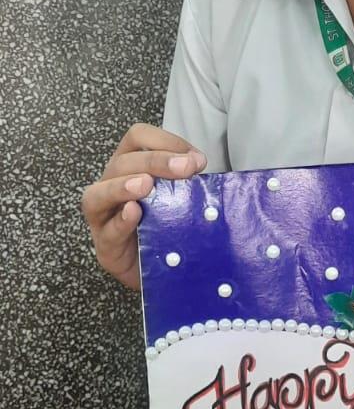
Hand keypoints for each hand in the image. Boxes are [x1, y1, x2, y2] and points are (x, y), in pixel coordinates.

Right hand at [82, 124, 206, 289]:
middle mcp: (110, 184)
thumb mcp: (179, 198)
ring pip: (99, 193)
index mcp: (129, 167)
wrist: (160, 271)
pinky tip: (134, 214)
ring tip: (146, 184)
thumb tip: (200, 164)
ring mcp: (103, 216)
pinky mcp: (104, 246)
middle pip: (123, 162)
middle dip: (156, 161)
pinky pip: (107, 230)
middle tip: (186, 168)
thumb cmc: (166, 228)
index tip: (195, 158)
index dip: (165, 140)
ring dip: (124, 185)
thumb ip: (185, 181)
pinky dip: (121, 221)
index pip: (137, 137)